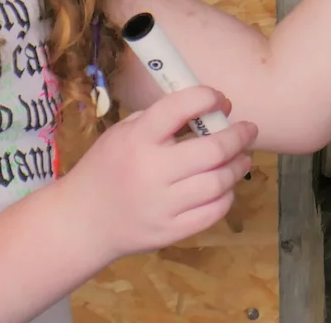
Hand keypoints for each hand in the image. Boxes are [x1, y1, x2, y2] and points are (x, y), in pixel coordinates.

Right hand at [60, 86, 257, 260]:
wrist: (83, 221)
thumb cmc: (105, 168)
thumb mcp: (121, 133)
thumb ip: (159, 119)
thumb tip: (207, 107)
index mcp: (136, 140)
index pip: (179, 107)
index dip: (207, 97)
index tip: (220, 99)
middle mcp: (151, 171)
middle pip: (212, 150)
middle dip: (238, 135)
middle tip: (248, 129)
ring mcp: (162, 206)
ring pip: (218, 182)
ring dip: (238, 165)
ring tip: (243, 157)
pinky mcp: (170, 232)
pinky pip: (213, 212)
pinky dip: (226, 195)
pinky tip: (226, 185)